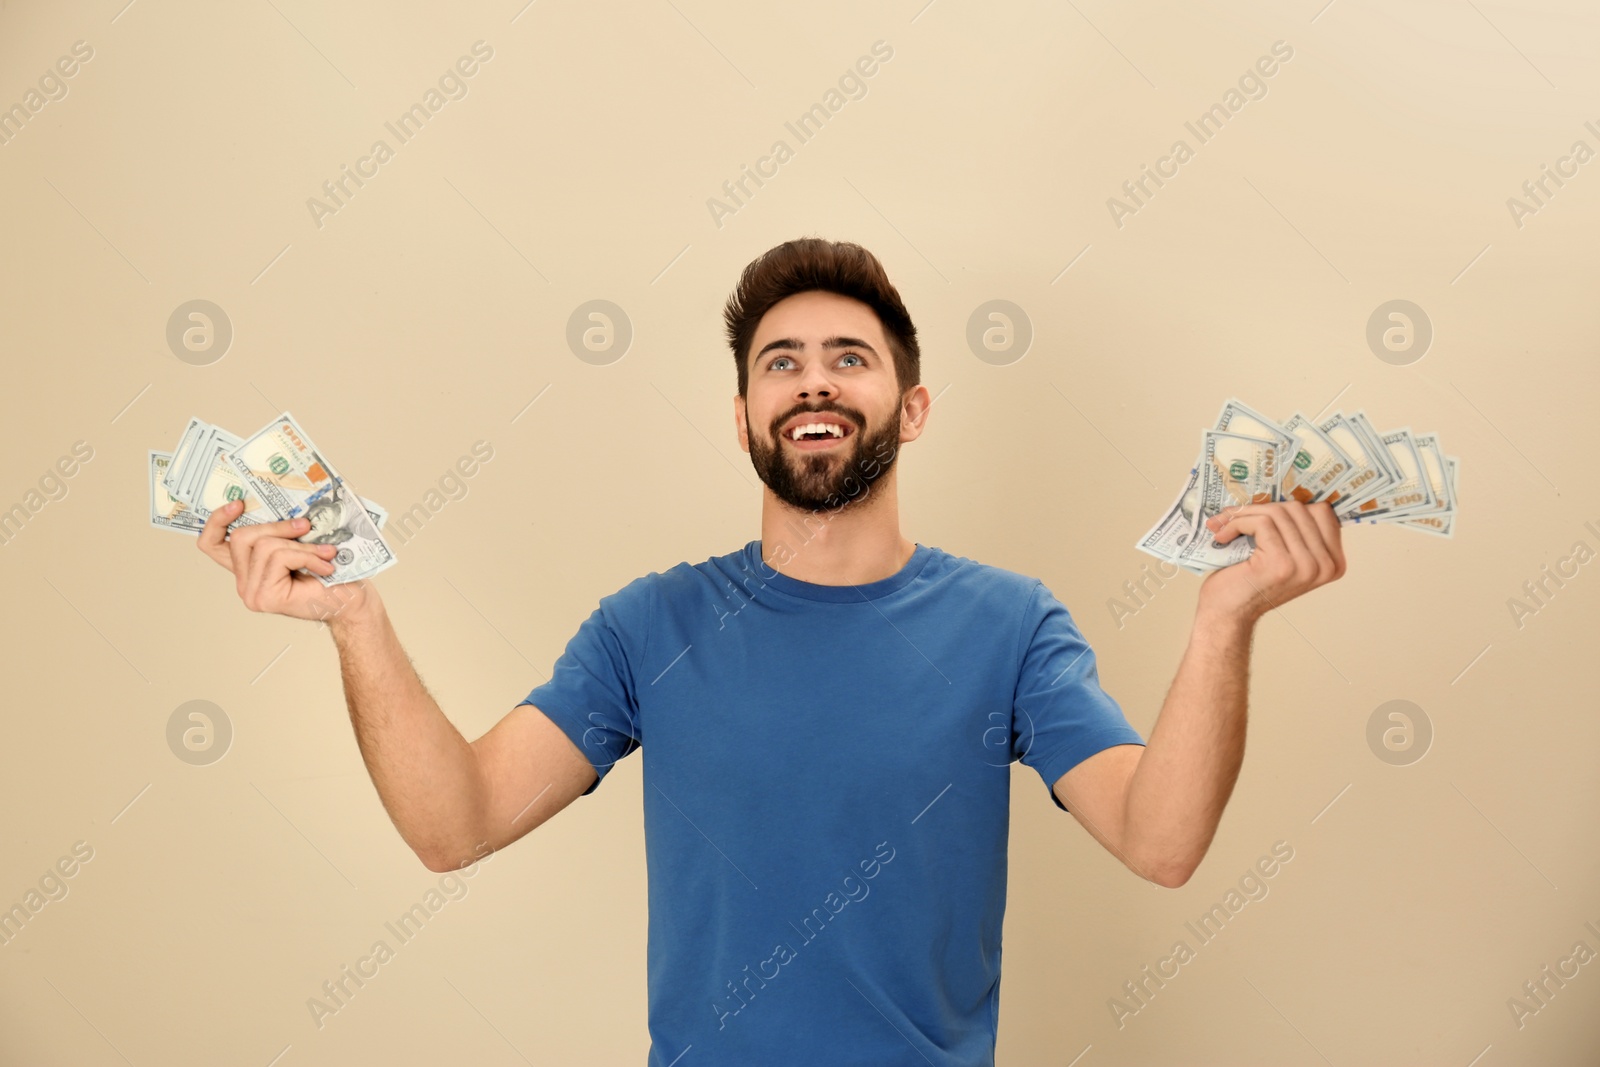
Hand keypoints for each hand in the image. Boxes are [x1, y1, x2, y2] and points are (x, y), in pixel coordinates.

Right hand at [197, 498, 366, 621]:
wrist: (350, 603)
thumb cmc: (331, 575)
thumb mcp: (300, 544)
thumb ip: (281, 532)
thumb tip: (280, 504)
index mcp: (247, 568)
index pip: (211, 544)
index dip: (217, 521)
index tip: (238, 503)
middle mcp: (243, 582)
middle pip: (242, 537)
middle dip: (278, 527)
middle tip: (306, 527)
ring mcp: (251, 593)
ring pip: (265, 547)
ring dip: (300, 545)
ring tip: (324, 554)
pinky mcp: (265, 597)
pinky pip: (280, 558)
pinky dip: (307, 556)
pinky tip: (325, 567)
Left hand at [1197, 500, 1346, 623]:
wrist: (1226, 614)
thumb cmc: (1249, 582)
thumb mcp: (1283, 553)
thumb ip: (1295, 530)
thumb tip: (1290, 485)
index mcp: (1333, 562)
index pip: (1322, 511)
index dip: (1288, 506)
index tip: (1262, 512)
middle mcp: (1326, 565)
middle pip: (1299, 508)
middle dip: (1262, 507)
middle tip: (1234, 516)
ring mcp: (1306, 565)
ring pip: (1278, 512)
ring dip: (1245, 514)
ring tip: (1225, 526)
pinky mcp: (1281, 563)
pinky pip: (1262, 522)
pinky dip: (1237, 522)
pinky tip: (1222, 535)